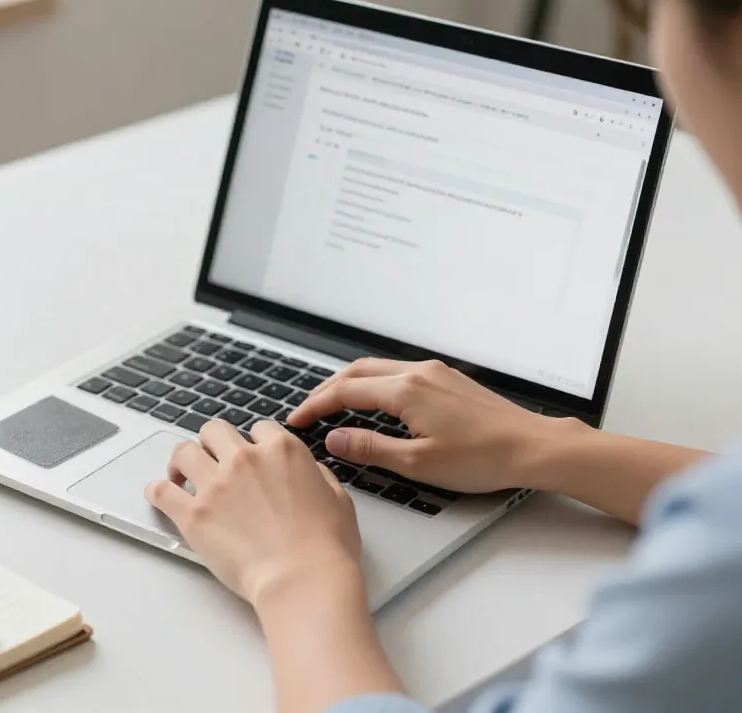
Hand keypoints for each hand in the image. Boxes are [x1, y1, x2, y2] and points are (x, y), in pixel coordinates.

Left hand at [145, 419, 360, 606]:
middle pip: (213, 431)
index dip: (253, 442)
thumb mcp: (338, 499)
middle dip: (212, 444)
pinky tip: (162, 496)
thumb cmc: (325, 547)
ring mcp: (215, 485)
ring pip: (183, 451)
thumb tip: (308, 470)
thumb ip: (318, 475)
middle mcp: (245, 459)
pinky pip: (161, 491)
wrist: (303, 580)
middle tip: (212, 460)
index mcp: (281, 450)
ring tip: (181, 475)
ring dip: (182, 461)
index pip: (258, 428)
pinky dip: (158, 491)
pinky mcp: (194, 515)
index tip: (249, 456)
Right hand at [288, 358, 564, 493]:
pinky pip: (399, 372)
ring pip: (378, 368)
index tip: (298, 420)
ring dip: (351, 384)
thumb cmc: (483, 458)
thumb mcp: (417, 463)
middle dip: (327, 390)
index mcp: (405, 390)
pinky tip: (375, 401)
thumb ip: (370, 448)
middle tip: (309, 411)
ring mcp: (435, 372)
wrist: (533, 447)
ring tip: (334, 405)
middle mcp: (417, 372)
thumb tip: (335, 440)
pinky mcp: (449, 379)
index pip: (345, 392)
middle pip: (357, 372)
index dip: (316, 406)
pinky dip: (375, 383)